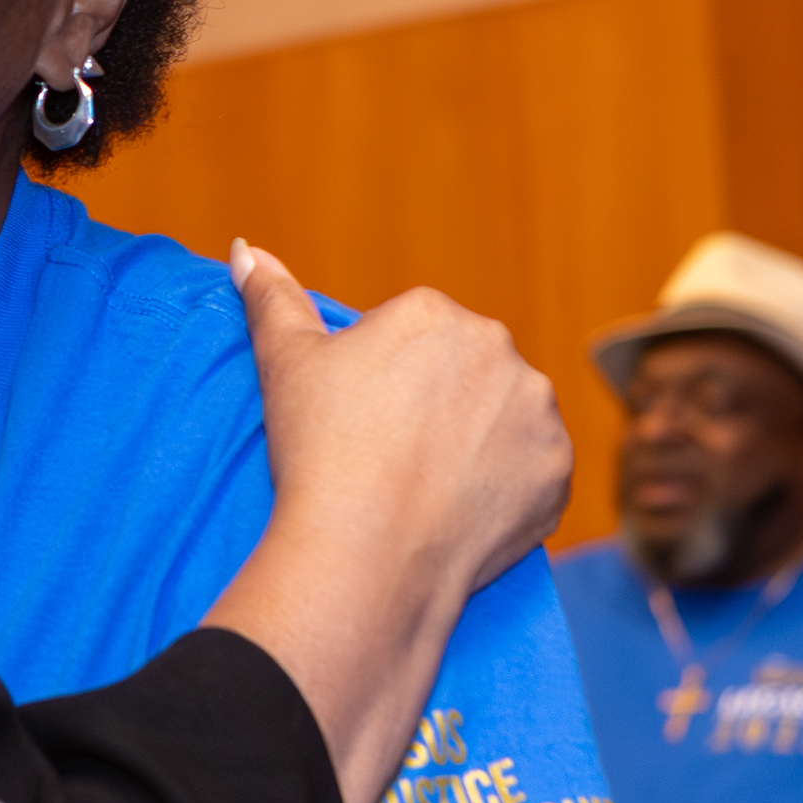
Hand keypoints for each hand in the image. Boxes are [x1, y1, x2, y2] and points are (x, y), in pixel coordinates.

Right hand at [211, 243, 572, 802]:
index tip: (361, 423)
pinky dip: (506, 488)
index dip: (383, 385)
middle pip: (465, 372)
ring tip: (428, 486)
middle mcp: (497, 347)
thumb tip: (244, 248)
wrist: (367, 554)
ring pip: (504, 418)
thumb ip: (272, 297)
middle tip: (392, 457)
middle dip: (438, 405)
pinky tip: (461, 510)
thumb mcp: (284, 364)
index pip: (414, 338)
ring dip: (479, 442)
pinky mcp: (558, 469)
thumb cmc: (320, 453)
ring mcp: (536, 410)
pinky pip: (532, 471)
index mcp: (432, 313)